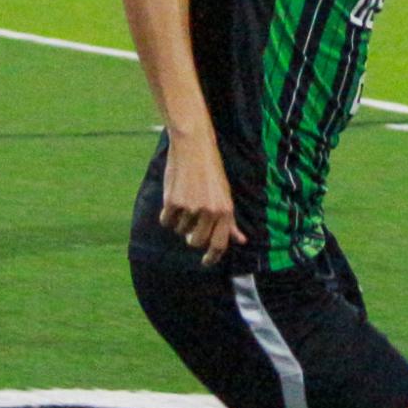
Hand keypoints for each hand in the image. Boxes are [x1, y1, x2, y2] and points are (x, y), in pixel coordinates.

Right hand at [160, 132, 245, 266]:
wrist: (194, 146)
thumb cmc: (212, 171)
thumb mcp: (226, 195)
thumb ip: (231, 221)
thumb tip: (241, 240)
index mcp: (226, 211)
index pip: (220, 244)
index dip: (212, 257)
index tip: (206, 261)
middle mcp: (210, 212)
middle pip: (196, 242)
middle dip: (191, 239)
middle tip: (190, 230)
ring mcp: (191, 207)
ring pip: (180, 230)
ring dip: (180, 220)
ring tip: (185, 199)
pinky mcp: (173, 202)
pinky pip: (166, 221)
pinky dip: (167, 214)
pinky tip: (173, 198)